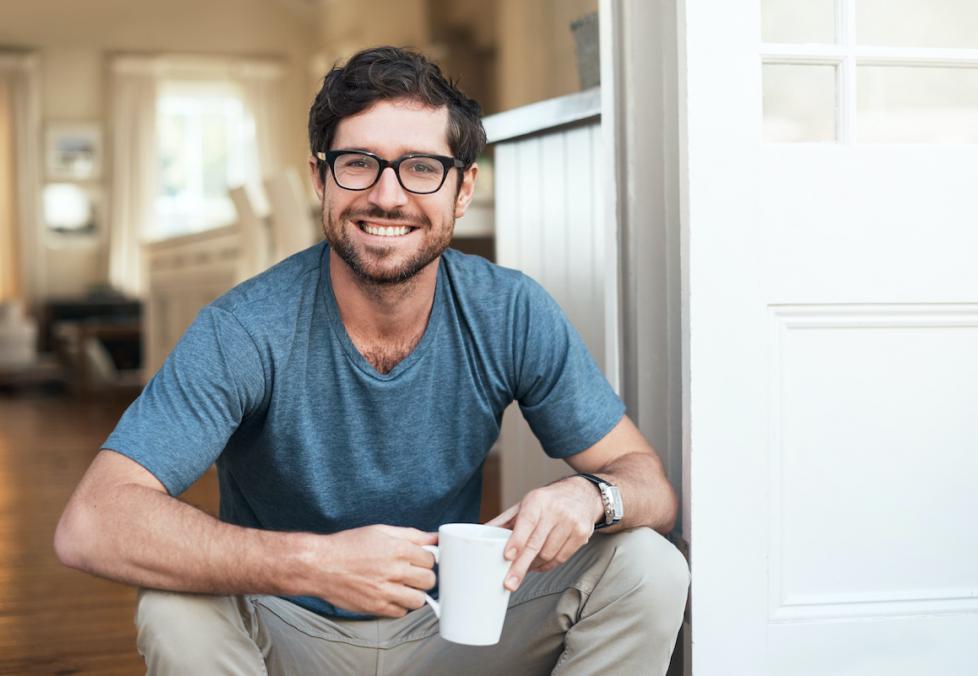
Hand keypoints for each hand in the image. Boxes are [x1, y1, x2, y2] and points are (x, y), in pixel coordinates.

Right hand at [313, 525, 436, 617]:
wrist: (320, 565)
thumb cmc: (348, 546)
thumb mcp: (380, 531)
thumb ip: (411, 535)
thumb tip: (434, 537)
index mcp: (398, 549)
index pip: (430, 559)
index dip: (426, 559)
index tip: (419, 561)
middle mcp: (394, 570)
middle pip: (429, 580)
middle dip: (424, 577)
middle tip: (413, 574)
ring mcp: (385, 591)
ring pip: (418, 600)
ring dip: (414, 594)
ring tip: (404, 587)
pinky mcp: (376, 607)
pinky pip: (401, 612)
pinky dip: (399, 606)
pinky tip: (391, 595)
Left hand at [486, 477, 602, 591]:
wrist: (583, 494)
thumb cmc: (548, 501)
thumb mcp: (526, 504)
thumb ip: (506, 520)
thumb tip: (482, 531)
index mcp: (538, 501)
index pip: (526, 523)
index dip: (517, 542)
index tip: (507, 556)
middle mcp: (556, 511)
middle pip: (536, 544)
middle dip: (521, 566)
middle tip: (510, 583)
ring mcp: (571, 523)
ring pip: (549, 554)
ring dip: (533, 566)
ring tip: (525, 567)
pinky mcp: (581, 535)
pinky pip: (561, 558)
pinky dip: (547, 565)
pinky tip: (539, 564)